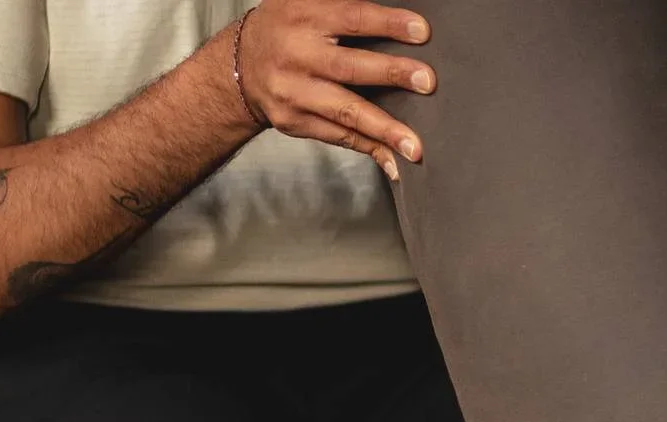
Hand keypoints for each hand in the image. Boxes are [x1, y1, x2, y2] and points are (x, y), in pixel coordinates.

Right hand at [237, 0, 436, 177]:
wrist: (239, 66)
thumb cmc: (287, 28)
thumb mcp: (305, 3)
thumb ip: (341, 6)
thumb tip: (392, 14)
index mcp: (303, 17)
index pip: (352, 18)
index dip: (388, 24)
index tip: (422, 32)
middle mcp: (296, 56)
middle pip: (349, 67)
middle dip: (391, 74)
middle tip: (427, 81)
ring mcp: (294, 92)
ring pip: (345, 112)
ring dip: (384, 129)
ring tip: (415, 146)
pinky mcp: (295, 121)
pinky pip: (339, 137)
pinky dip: (370, 149)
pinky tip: (395, 161)